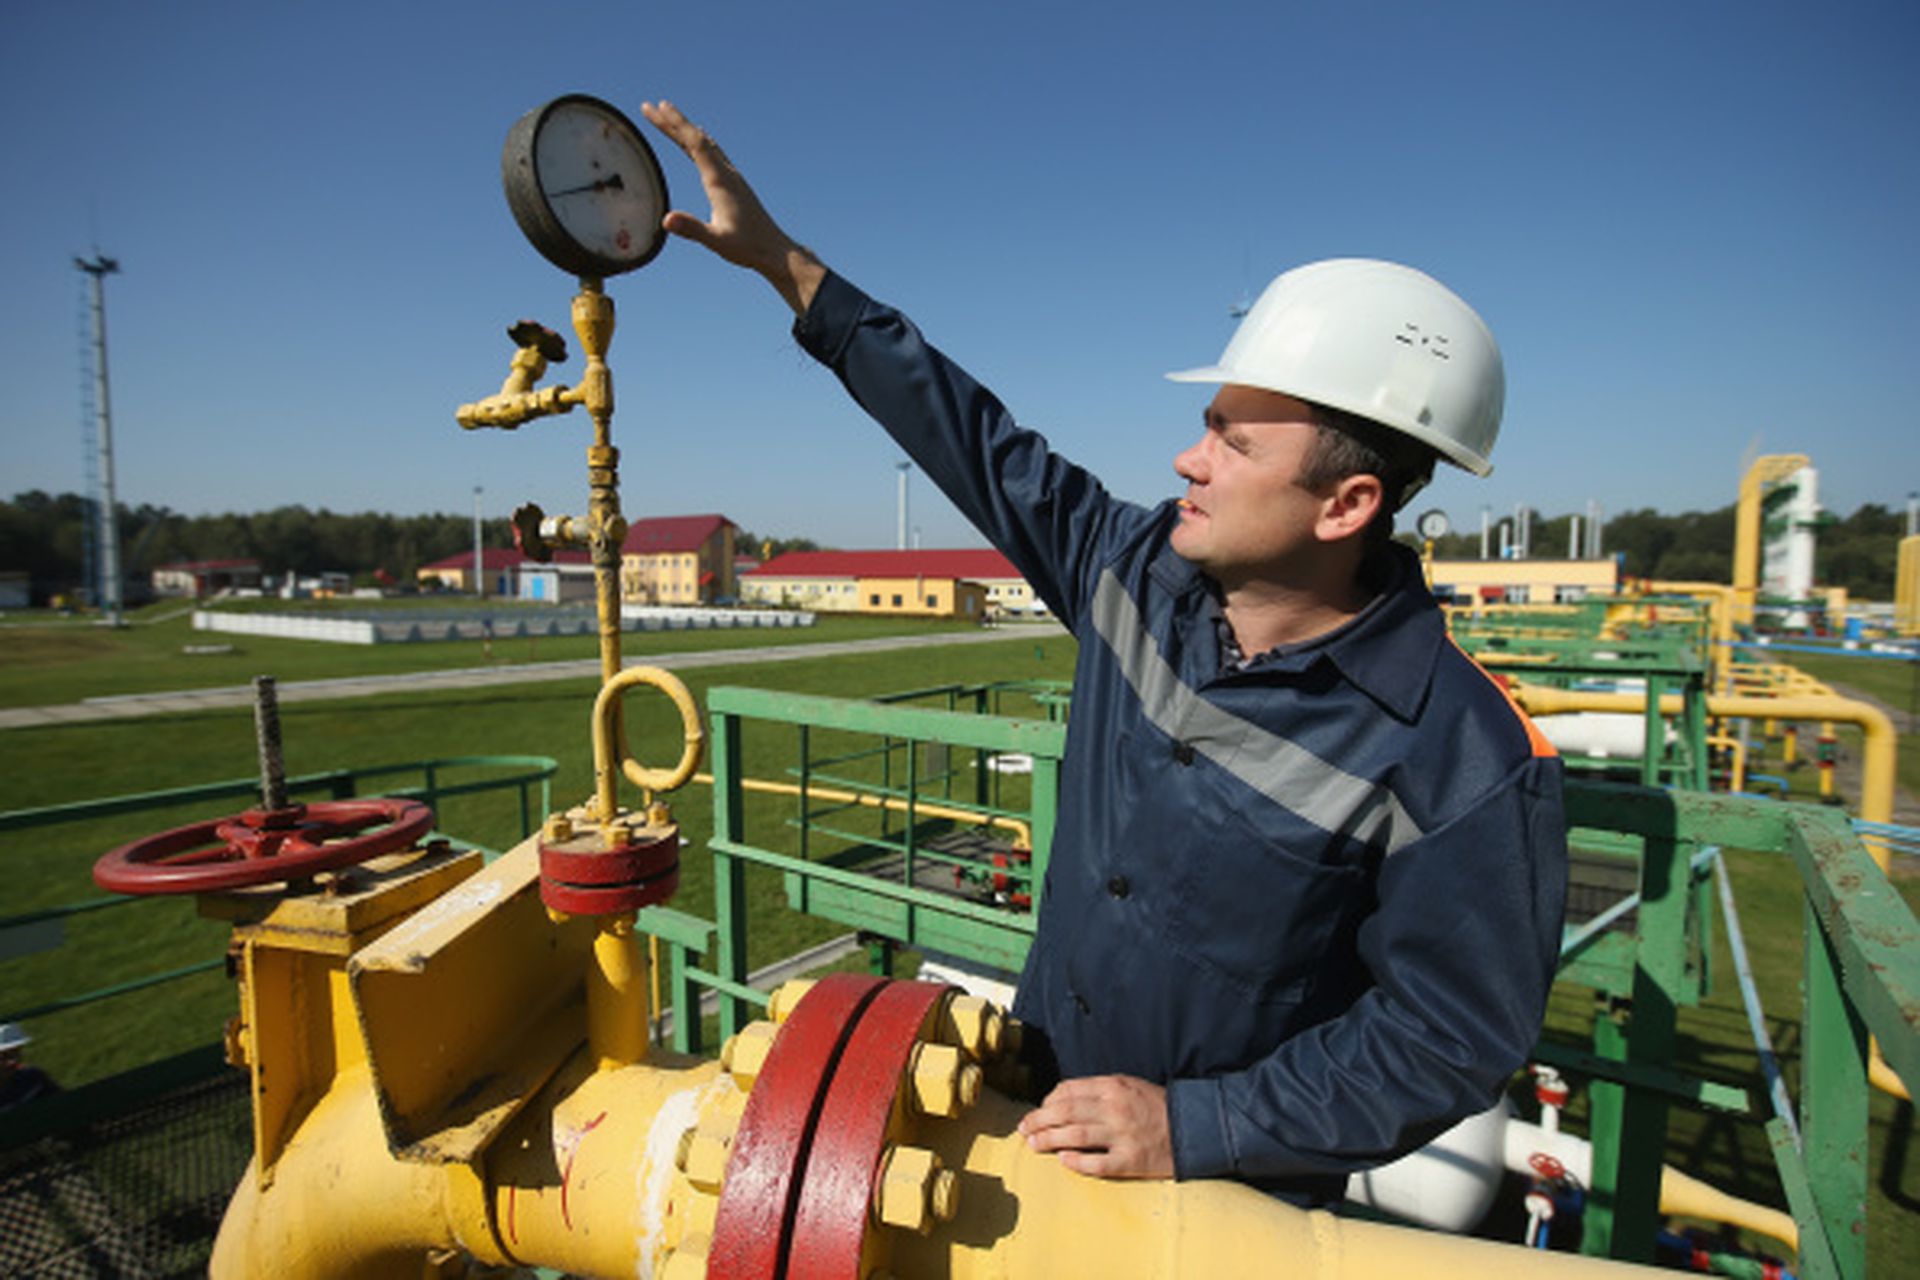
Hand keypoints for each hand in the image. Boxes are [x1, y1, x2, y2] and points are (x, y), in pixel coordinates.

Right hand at [640, 101, 826, 313]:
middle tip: (650, 105)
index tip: (655, 108)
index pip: (693, 143)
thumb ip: (693, 229)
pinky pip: (712, 154)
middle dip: (672, 121)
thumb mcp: (717, 241)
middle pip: (697, 138)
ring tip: (668, 115)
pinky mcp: (734, 184)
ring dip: (685, 129)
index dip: (673, 124)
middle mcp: (726, 173)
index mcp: (720, 180)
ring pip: (705, 144)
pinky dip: (698, 141)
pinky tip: (697, 141)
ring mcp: (731, 176)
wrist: (774, 250)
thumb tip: (666, 220)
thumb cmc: (748, 247)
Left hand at [1016, 1074, 1173, 1178]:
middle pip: (1065, 1113)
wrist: (1194, 1127)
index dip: (1047, 1101)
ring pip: (1075, 1136)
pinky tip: (1063, 1161)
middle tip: (1024, 1129)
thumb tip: (1062, 1099)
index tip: (1039, 1110)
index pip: (1069, 1091)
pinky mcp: (1131, 1161)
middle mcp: (1115, 1109)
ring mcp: (1123, 1135)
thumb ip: (1098, 1090)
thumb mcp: (1129, 1086)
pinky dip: (1077, 1162)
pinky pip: (1097, 1163)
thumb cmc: (1156, 1106)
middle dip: (1039, 1121)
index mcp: (1113, 1086)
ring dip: (1049, 1140)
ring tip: (1034, 1144)